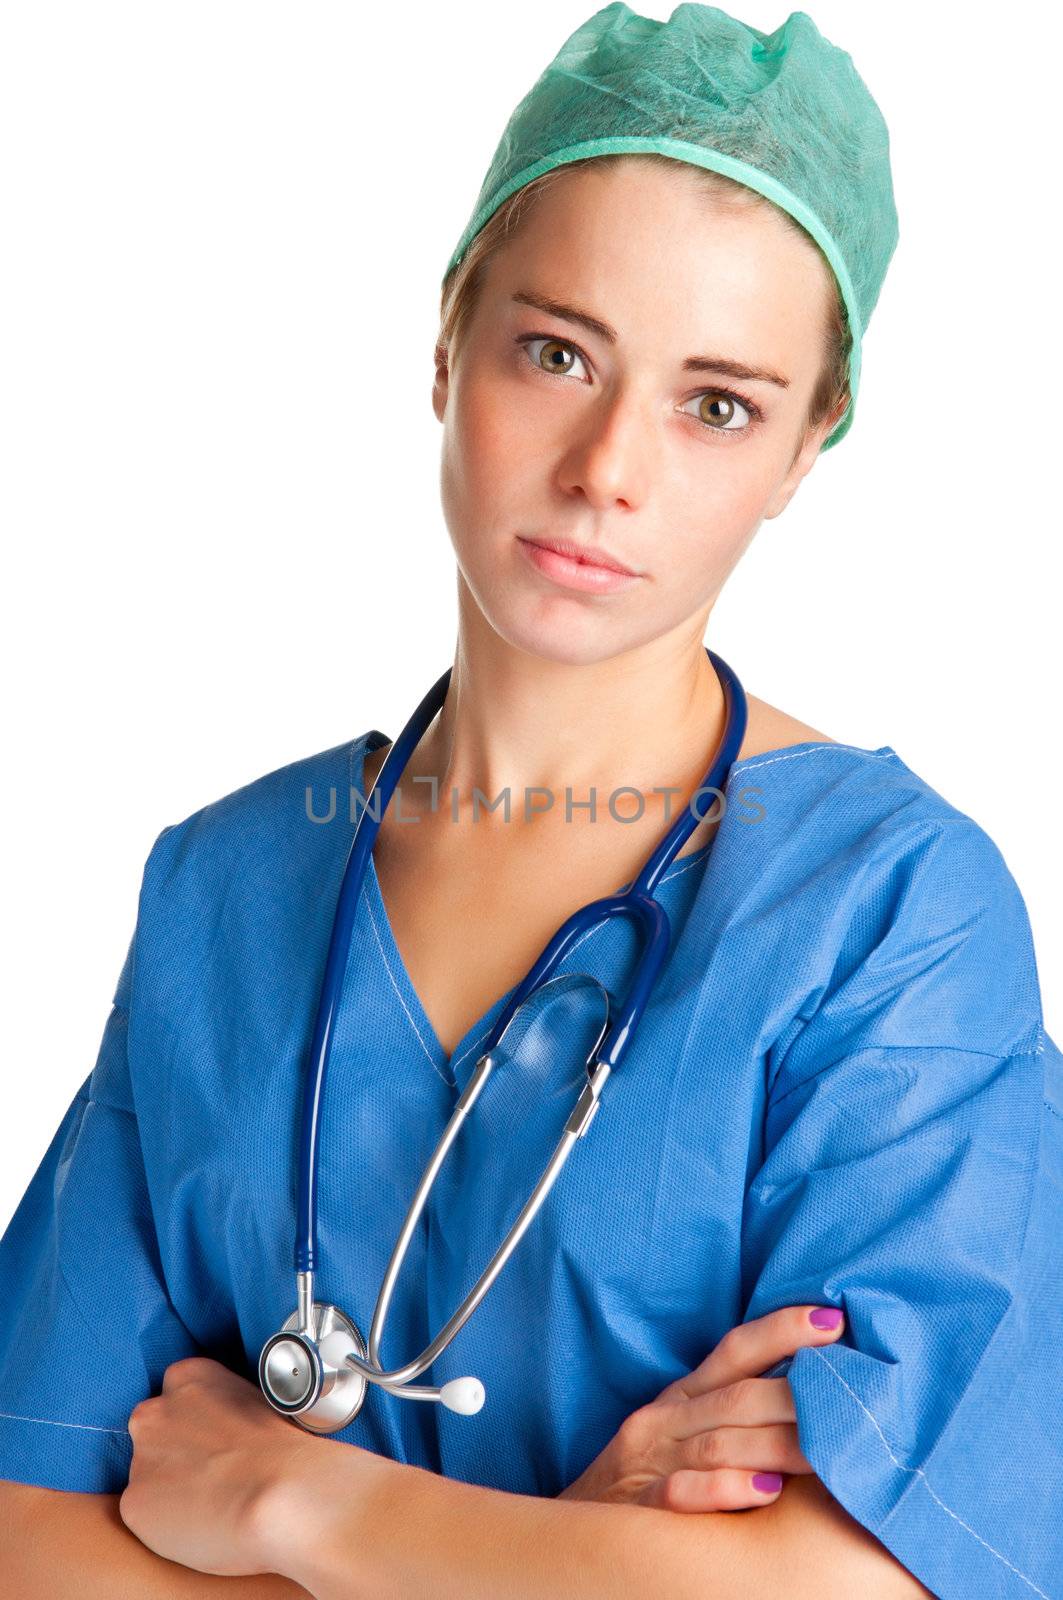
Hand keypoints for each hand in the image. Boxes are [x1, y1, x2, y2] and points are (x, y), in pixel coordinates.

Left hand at [119, 1356, 372, 1577]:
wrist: (283, 1493)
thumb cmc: (284, 1452)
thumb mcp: (255, 1403)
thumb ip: (223, 1410)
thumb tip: (220, 1437)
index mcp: (188, 1376)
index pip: (175, 1396)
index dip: (195, 1424)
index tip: (214, 1443)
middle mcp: (155, 1412)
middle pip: (153, 1433)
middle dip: (174, 1453)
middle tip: (210, 1475)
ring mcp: (141, 1458)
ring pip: (148, 1477)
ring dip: (169, 1490)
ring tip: (211, 1505)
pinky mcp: (134, 1505)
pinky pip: (145, 1517)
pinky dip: (165, 1526)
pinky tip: (201, 1526)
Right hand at [558, 1304, 845, 1511]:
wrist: (572, 1524)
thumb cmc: (640, 1476)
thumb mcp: (678, 1431)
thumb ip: (729, 1412)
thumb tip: (808, 1397)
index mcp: (680, 1395)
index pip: (735, 1350)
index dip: (782, 1331)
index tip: (834, 1322)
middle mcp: (665, 1418)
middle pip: (738, 1396)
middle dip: (798, 1397)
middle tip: (855, 1401)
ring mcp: (650, 1461)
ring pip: (721, 1442)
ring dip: (777, 1445)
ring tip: (828, 1452)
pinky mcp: (638, 1506)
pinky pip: (684, 1492)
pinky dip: (727, 1489)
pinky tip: (766, 1491)